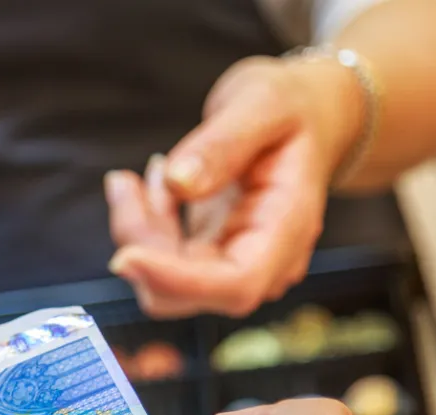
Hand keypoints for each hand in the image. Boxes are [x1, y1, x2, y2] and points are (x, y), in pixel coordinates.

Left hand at [106, 56, 365, 317]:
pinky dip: (144, 225)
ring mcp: (235, 262)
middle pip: (190, 291)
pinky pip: (163, 260)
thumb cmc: (292, 108)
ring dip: (139, 231)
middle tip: (126, 181)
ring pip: (166, 281)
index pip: (236, 283)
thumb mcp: (263, 102)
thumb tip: (179, 183)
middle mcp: (264, 259)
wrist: (309, 116)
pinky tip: (156, 182)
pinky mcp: (210, 256)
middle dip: (143, 244)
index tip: (125, 256)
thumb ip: (223, 143)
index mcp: (288, 228)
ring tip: (153, 168)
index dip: (178, 281)